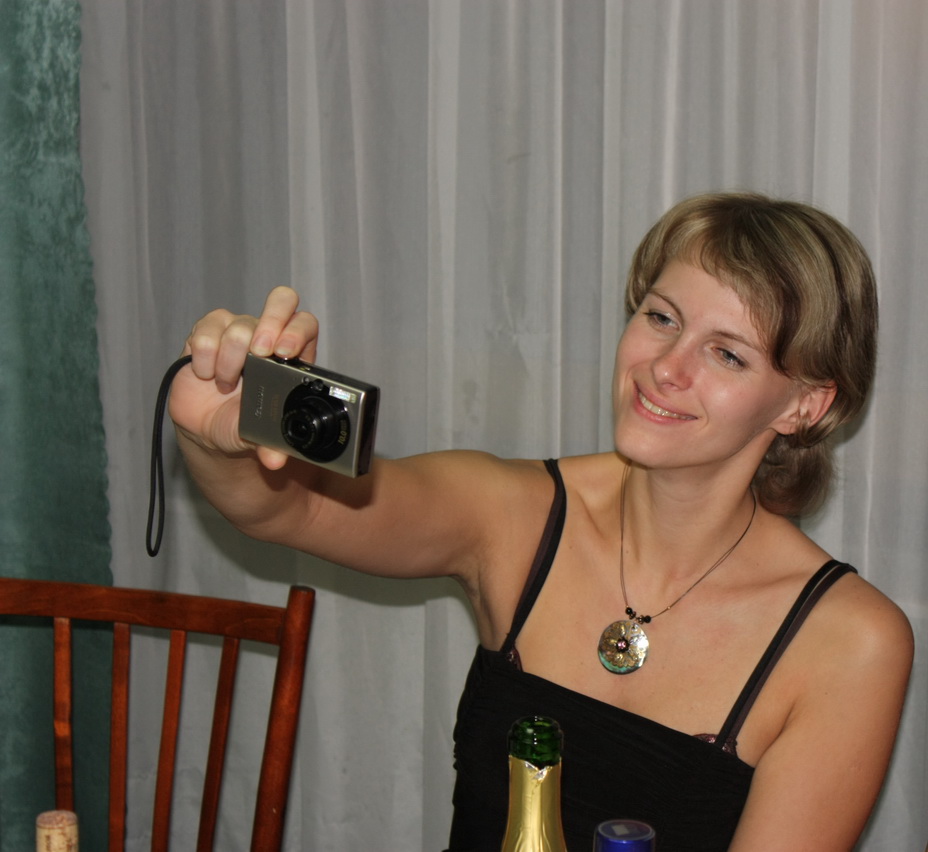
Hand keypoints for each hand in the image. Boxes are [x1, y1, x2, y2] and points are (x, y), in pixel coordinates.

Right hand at [169, 287, 319, 468]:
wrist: (209, 433)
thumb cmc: (244, 427)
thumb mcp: (260, 438)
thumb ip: (271, 445)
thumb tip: (274, 459)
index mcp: (292, 358)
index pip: (304, 324)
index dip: (296, 330)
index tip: (284, 353)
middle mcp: (268, 338)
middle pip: (281, 300)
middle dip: (270, 322)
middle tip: (258, 353)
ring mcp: (237, 333)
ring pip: (239, 321)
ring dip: (230, 357)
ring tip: (226, 384)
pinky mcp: (206, 336)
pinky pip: (206, 328)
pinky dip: (204, 354)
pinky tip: (206, 374)